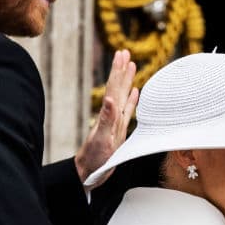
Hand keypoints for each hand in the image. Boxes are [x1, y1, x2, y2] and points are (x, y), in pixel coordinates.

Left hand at [74, 49, 137, 187]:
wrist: (89, 173)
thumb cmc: (94, 159)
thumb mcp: (102, 140)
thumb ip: (106, 120)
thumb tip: (110, 99)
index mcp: (109, 115)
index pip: (114, 88)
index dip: (118, 71)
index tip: (122, 55)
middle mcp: (112, 116)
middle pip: (117, 87)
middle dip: (121, 69)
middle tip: (124, 52)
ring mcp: (116, 122)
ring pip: (123, 96)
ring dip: (126, 81)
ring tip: (131, 65)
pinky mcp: (119, 130)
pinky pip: (127, 111)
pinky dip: (131, 100)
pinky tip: (135, 92)